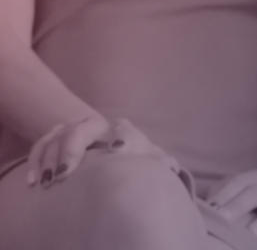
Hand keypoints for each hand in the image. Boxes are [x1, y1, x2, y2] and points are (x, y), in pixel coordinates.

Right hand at [27, 117, 177, 187]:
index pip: (123, 129)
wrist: (101, 135)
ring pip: (57, 137)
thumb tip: (174, 168)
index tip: (119, 150)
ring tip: (49, 180)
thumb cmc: (127, 150)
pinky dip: (34, 160)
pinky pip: (39, 145)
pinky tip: (33, 180)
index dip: (122, 138)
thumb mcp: (142, 153)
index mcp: (120, 129)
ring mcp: (71, 128)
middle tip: (65, 172)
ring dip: (50, 158)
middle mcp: (94, 126)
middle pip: (80, 131)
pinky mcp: (52, 136)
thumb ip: (156, 160)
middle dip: (72, 149)